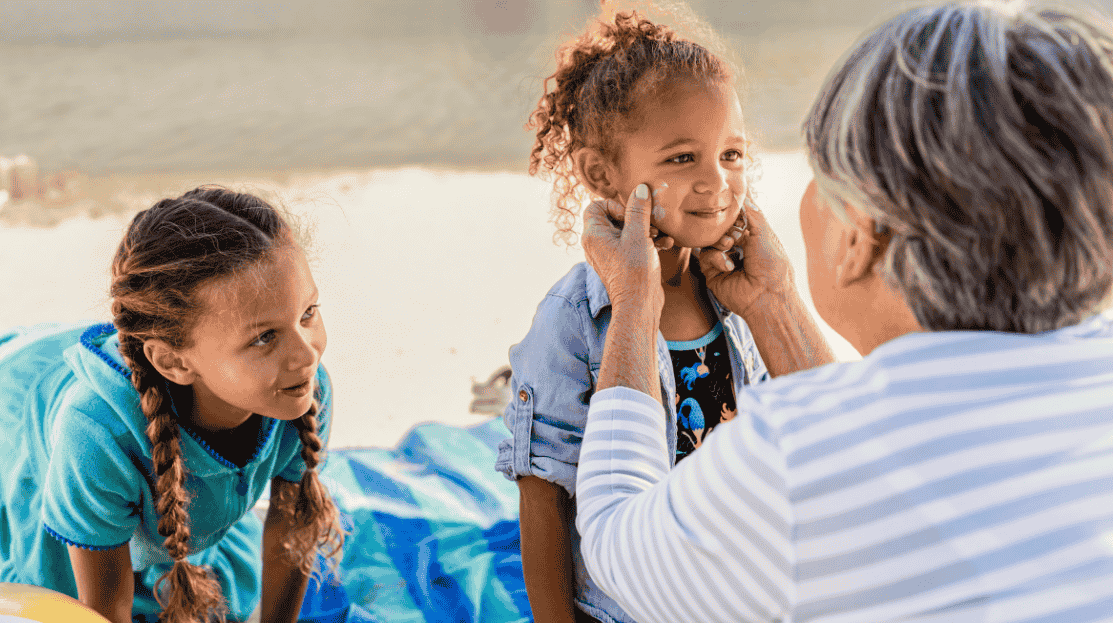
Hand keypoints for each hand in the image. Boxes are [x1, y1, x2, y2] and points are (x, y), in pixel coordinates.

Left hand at [582, 183, 664, 314]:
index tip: (632, 215)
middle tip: (651, 225)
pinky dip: (646, 242)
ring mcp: (609, 255)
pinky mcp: (622, 263)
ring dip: (645, 229)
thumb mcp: (638, 235)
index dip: (615, 205)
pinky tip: (665, 245)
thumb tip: (640, 188)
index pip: (596, 206)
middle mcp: (597, 244)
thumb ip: (638, 210)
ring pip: (626, 231)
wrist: (639, 306)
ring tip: (660, 236)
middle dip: (636, 217)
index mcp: (593, 235)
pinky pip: (631, 244)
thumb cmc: (634, 272)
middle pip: (613, 217)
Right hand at [698, 195, 794, 317]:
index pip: (734, 218)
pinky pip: (704, 256)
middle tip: (734, 232)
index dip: (731, 212)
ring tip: (730, 246)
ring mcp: (723, 259)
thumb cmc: (773, 265)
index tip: (729, 207)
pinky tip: (729, 266)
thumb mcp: (765, 232)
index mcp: (751, 237)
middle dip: (724, 226)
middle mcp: (736, 247)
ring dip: (719, 241)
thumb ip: (752, 212)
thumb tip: (742, 193)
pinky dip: (716, 258)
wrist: (767, 296)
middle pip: (719, 227)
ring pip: (709, 240)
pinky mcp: (712, 272)